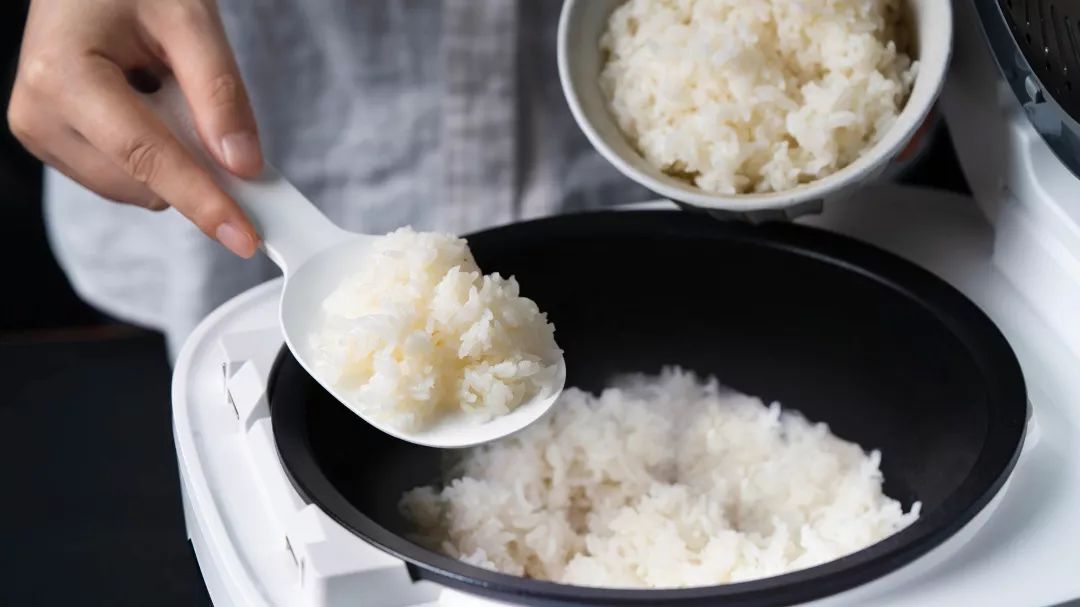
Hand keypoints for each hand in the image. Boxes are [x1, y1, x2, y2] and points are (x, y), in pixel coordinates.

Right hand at [7, 0, 261, 257]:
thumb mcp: (189, 20)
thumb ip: (219, 93)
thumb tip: (243, 166)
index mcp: (64, 74)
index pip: (146, 157)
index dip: (202, 200)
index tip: (243, 237)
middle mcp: (39, 113)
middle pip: (143, 182)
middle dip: (193, 163)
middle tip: (198, 101)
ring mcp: (40, 133)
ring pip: (136, 188)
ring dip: (172, 153)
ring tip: (158, 87)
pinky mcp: (52, 143)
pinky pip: (124, 177)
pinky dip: (152, 153)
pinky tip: (144, 104)